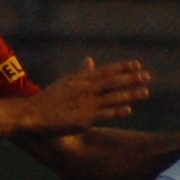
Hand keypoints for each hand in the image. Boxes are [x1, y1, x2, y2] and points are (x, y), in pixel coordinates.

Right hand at [21, 57, 150, 136]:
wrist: (32, 115)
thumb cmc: (48, 100)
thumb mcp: (65, 81)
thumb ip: (81, 72)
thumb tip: (91, 60)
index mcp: (81, 80)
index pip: (105, 71)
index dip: (122, 68)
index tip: (137, 65)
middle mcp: (85, 89)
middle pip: (112, 82)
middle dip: (131, 79)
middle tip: (147, 76)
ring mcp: (85, 104)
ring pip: (112, 97)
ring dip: (130, 94)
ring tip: (146, 92)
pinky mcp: (83, 120)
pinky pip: (103, 114)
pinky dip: (116, 111)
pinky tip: (129, 110)